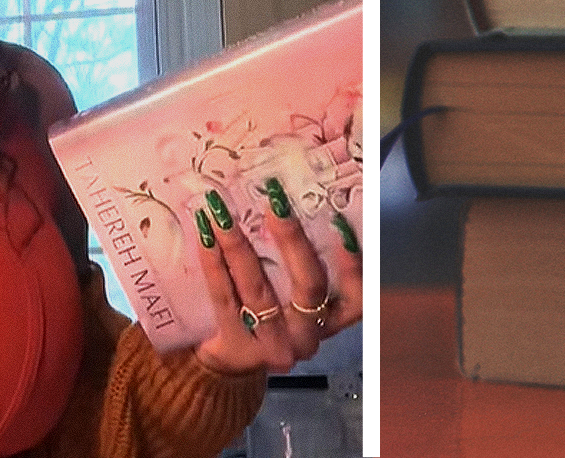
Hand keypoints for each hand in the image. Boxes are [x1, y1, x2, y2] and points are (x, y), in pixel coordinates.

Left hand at [191, 184, 362, 376]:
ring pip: (259, 290)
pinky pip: (225, 297)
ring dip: (240, 247)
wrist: (233, 362)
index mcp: (332, 319)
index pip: (358, 295)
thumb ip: (308, 262)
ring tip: (223, 215)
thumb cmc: (274, 315)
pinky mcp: (238, 345)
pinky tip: (206, 237)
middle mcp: (308, 335)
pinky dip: (214, 264)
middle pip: (310, 286)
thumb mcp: (299, 297)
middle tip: (275, 204)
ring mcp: (273, 343)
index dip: (355, 265)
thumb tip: (295, 204)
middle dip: (292, 240)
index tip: (341, 225)